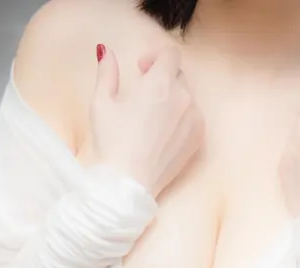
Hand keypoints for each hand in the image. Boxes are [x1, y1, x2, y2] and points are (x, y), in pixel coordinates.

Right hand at [90, 44, 203, 196]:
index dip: (155, 57)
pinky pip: (194, 119)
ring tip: (153, 118)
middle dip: (162, 79)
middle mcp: (183, 98)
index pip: (170, 54)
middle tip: (144, 95)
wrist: (130, 183)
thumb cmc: (113, 142)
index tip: (142, 69)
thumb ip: (107, 72)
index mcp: (160, 83)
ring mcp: (194, 120)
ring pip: (187, 98)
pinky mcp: (198, 139)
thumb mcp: (102, 102)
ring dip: (173, 100)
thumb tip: (105, 51)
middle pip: (178, 76)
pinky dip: (182, 119)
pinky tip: (163, 133)